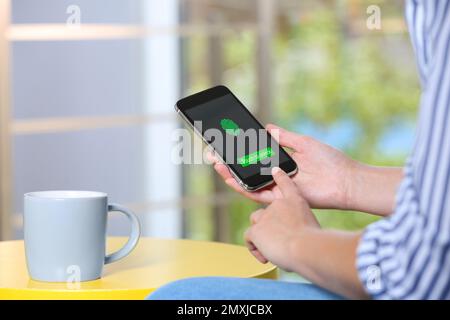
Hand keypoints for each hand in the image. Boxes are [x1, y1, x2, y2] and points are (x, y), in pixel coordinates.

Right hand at [209, 124, 355, 208]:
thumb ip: (284, 138)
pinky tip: (231, 179)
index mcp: (282, 163)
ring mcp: (278, 187)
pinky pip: (257, 194)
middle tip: (214, 155)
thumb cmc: (329, 161)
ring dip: (231, 176)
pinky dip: (243, 187)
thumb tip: (267, 128)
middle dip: (230, 164)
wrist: (345, 180)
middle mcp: (277, 176)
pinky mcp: (280, 197)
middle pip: (248, 171)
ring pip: (248, 184)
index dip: (240, 153)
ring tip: (217, 165)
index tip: (227, 143)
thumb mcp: (303, 143)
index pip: (256, 158)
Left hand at [245, 167, 319, 270]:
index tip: (274, 170)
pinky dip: (255, 249)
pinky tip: (266, 257)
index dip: (279, 176)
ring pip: (256, 225)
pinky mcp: (256, 229)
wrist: (306, 248)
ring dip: (262, 238)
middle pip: (265, 213)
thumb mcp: (312, 229)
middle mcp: (279, 205)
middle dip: (268, 228)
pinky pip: (249, 239)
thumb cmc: (315, 244)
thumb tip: (294, 239)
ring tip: (274, 250)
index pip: (286, 183)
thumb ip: (301, 228)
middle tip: (280, 243)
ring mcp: (266, 215)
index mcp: (296, 202)